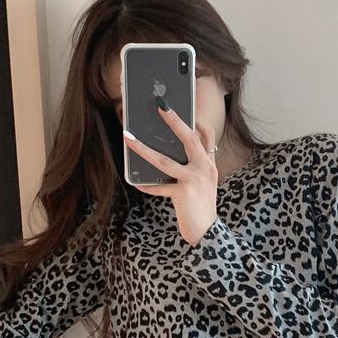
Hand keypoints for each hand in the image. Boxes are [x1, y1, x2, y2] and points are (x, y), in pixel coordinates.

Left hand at [123, 105, 218, 245]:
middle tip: (161, 106)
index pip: (206, 136)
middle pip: (189, 138)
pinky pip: (159, 187)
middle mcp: (204, 168)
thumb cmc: (200, 208)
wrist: (207, 231)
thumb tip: (167, 155)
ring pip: (164, 161)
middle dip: (174, 120)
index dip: (197, 121)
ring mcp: (194, 179)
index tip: (187, 108)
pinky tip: (137, 183)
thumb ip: (190, 168)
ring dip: (143, 149)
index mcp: (209, 164)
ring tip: (129, 139)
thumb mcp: (201, 184)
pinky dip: (147, 186)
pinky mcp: (183, 192)